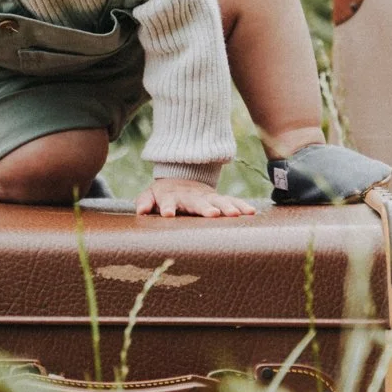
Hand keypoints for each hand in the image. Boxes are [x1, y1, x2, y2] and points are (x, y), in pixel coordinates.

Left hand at [136, 178, 256, 217]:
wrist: (181, 176)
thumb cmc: (163, 193)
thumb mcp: (150, 194)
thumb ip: (144, 202)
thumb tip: (140, 211)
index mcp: (172, 196)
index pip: (169, 201)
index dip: (168, 208)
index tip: (168, 214)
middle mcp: (191, 196)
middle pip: (197, 202)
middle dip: (204, 208)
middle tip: (212, 214)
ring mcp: (206, 196)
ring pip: (217, 201)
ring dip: (226, 207)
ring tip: (235, 215)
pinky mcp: (218, 198)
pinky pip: (232, 201)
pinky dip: (241, 206)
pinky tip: (251, 212)